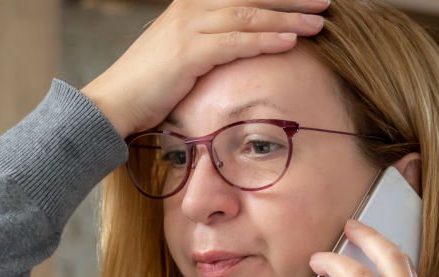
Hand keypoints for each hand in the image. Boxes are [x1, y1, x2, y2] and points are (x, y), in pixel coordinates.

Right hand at [81, 0, 328, 137]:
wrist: (113, 103)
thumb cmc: (149, 87)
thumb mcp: (183, 56)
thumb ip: (211, 44)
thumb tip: (239, 48)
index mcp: (192, 4)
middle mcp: (191, 7)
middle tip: (325, 0)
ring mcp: (188, 27)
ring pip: (248, 14)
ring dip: (288, 17)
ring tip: (319, 23)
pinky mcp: (188, 52)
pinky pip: (235, 41)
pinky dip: (265, 39)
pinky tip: (290, 41)